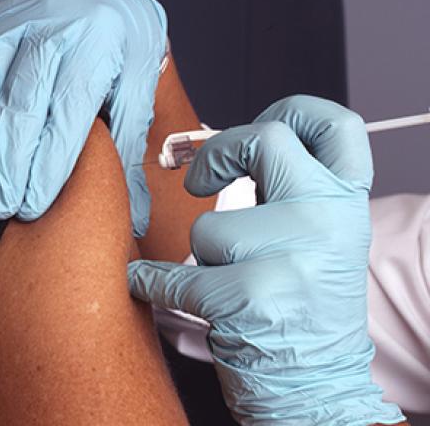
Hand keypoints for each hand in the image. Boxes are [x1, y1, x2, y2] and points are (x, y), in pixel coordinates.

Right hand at [0, 0, 166, 235]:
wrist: (106, 2)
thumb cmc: (125, 54)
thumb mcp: (139, 94)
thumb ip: (132, 149)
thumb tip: (136, 212)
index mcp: (94, 50)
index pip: (67, 113)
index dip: (49, 162)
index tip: (34, 204)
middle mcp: (49, 32)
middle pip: (21, 104)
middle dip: (7, 160)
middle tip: (0, 206)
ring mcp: (11, 22)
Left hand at [128, 95, 404, 423]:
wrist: (317, 385)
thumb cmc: (304, 304)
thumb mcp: (315, 236)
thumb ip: (285, 190)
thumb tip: (225, 149)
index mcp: (345, 201)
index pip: (336, 125)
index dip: (295, 110)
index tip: (260, 121)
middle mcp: (328, 218)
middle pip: (262, 141)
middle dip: (216, 154)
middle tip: (198, 179)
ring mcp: (294, 257)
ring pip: (208, 226)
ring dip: (204, 255)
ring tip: (228, 280)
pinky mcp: (253, 298)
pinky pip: (178, 275)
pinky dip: (154, 281)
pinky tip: (149, 284)